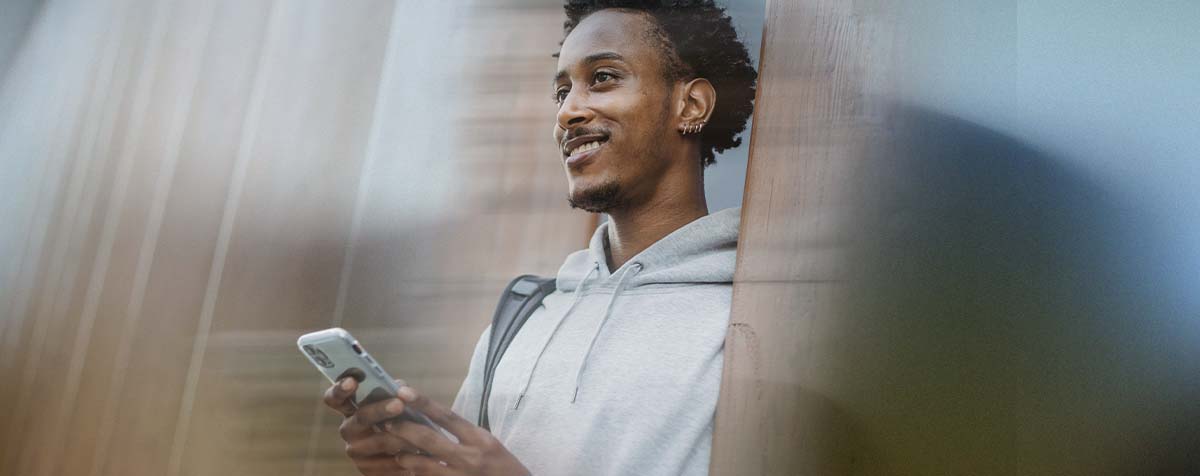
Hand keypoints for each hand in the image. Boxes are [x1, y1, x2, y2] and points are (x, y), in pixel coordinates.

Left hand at [323, 378, 529, 475]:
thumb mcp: (488, 443)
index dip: (423, 403)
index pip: (446, 416)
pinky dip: (413, 473)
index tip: (403, 391)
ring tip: (391, 447)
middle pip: (428, 439)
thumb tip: (431, 416)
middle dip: (402, 428)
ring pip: (421, 464)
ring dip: (402, 455)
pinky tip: (404, 467)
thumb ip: (462, 432)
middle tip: (384, 420)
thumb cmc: (501, 466)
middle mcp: (470, 457)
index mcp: (480, 438)